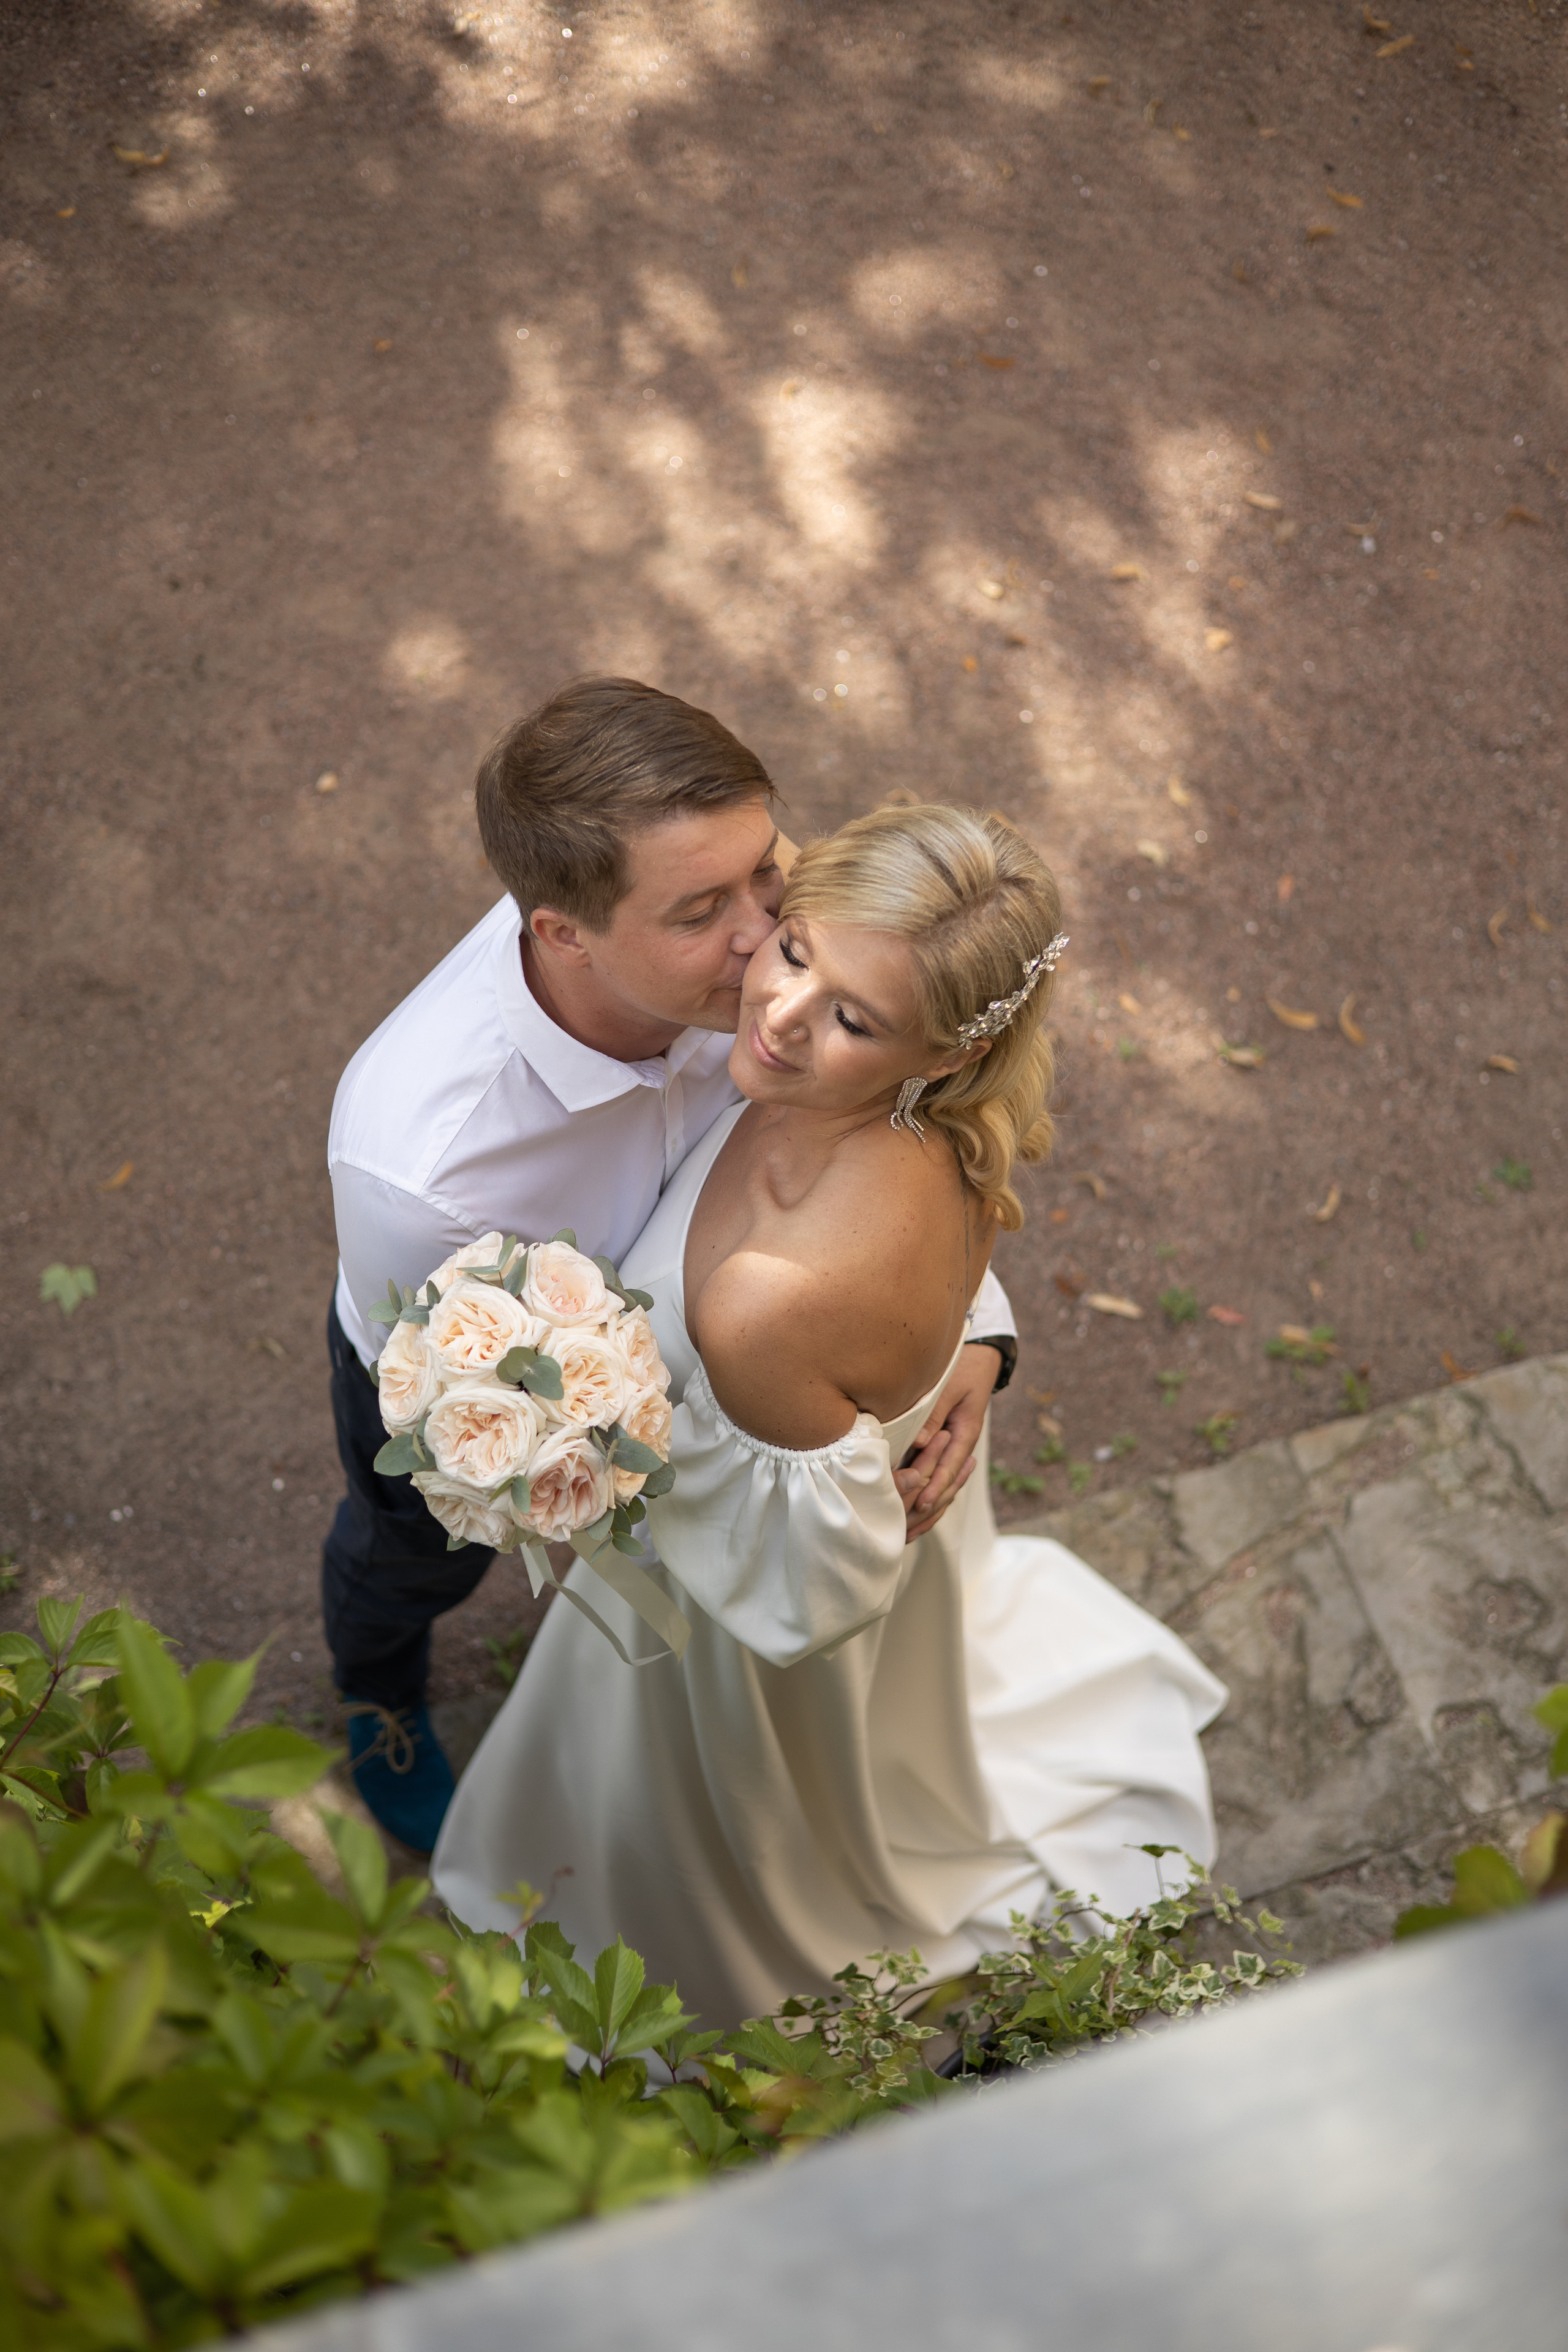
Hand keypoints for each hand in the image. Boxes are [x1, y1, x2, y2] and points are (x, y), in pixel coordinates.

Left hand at [894, 1344, 1001, 1542]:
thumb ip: (934, 1414)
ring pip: (942, 1487)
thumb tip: (918, 1442)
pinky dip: (925, 1497)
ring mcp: (953, 1450)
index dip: (935, 1487)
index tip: (921, 1505)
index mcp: (966, 1433)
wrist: (977, 1361)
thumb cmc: (962, 1370)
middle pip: (946, 1485)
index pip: (950, 1467)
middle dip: (927, 1508)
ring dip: (926, 1511)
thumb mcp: (950, 1388)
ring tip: (907, 1532)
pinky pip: (936, 1477)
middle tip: (906, 1529)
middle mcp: (961, 1447)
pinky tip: (912, 1515)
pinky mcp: (942, 1449)